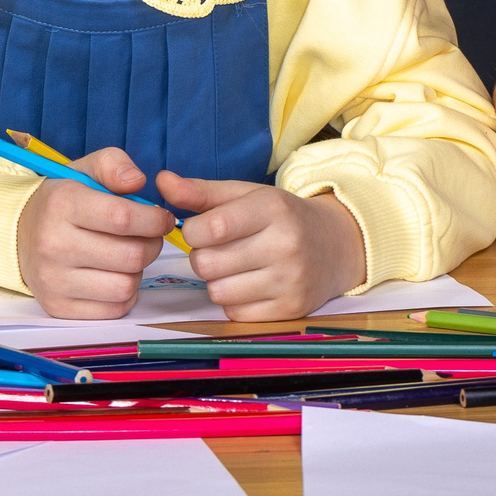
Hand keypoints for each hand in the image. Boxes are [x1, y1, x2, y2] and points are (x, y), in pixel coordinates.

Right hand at [15, 147, 172, 317]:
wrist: (19, 235)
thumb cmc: (62, 202)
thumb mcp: (83, 171)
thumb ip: (113, 165)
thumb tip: (137, 181)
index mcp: (61, 204)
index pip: (123, 218)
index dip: (154, 220)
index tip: (161, 218)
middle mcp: (53, 244)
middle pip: (131, 256)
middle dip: (151, 245)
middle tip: (146, 237)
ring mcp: (53, 280)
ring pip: (126, 286)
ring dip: (136, 271)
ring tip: (124, 255)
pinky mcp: (58, 307)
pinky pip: (114, 309)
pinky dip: (123, 294)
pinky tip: (112, 275)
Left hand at [161, 173, 365, 320]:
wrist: (335, 246)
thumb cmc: (280, 217)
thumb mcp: (245, 195)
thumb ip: (200, 191)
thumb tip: (160, 181)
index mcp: (273, 208)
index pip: (212, 227)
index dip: (192, 232)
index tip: (199, 229)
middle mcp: (286, 245)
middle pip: (207, 264)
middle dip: (203, 257)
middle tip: (219, 250)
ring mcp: (290, 281)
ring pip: (218, 292)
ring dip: (216, 281)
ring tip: (235, 267)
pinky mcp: (291, 310)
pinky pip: (235, 314)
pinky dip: (234, 302)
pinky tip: (250, 285)